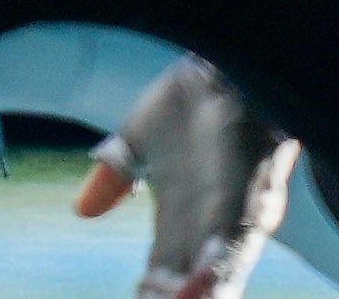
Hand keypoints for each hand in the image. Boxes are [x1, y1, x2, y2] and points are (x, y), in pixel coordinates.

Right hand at [75, 57, 298, 298]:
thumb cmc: (191, 102)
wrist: (225, 62)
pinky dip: (224, 253)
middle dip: (176, 296)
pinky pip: (242, 228)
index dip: (155, 288)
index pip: (167, 268)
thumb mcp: (140, 140)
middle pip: (198, 280)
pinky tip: (207, 269)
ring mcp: (239, 209)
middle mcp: (216, 223)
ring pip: (224, 266)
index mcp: (184, 217)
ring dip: (202, 288)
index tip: (137, 292)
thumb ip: (115, 176)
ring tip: (172, 297)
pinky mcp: (256, 187)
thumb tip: (82, 212)